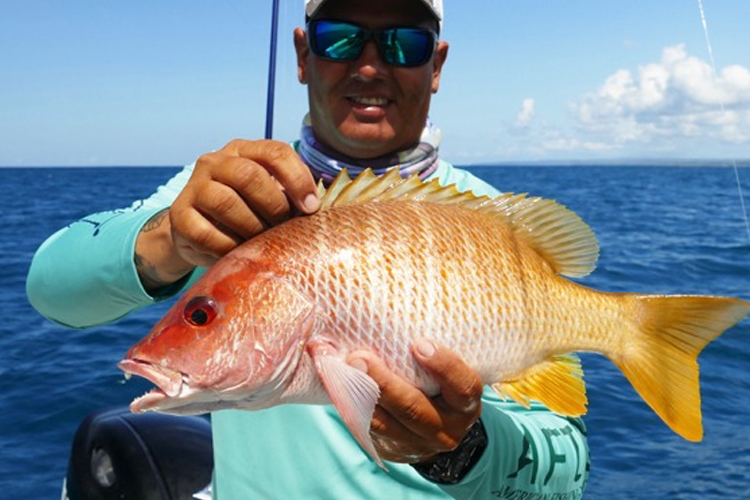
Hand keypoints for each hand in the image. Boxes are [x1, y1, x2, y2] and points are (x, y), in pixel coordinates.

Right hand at [171, 139, 319, 266]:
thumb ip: (288, 196)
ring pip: (227, 203)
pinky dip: (229, 247)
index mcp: (243, 151)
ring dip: (252, 228)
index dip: (297, 179)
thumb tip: (314, 209)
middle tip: (283, 227)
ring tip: (262, 240)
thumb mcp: (267, 197)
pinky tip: (239, 251)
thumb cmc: (245, 212)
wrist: (197, 232)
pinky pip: (208, 233)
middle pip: (249, 175)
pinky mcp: (180, 215)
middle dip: (274, 206)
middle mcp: (215, 161)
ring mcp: (194, 186)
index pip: (275, 152)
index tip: (311, 208)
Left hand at [346, 340, 483, 463]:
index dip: (443, 366)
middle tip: (359, 358)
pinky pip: (368, 430)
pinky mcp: (392, 450)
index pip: (463, 386)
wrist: (439, 430)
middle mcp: (445, 428)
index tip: (420, 343)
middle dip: (384, 383)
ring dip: (359, 396)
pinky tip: (335, 386)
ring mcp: (417, 444)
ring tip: (340, 370)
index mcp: (466, 404)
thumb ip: (433, 350)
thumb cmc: (443, 386)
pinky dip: (349, 407)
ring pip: (386, 424)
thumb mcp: (451, 374)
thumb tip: (399, 301)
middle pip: (413, 408)